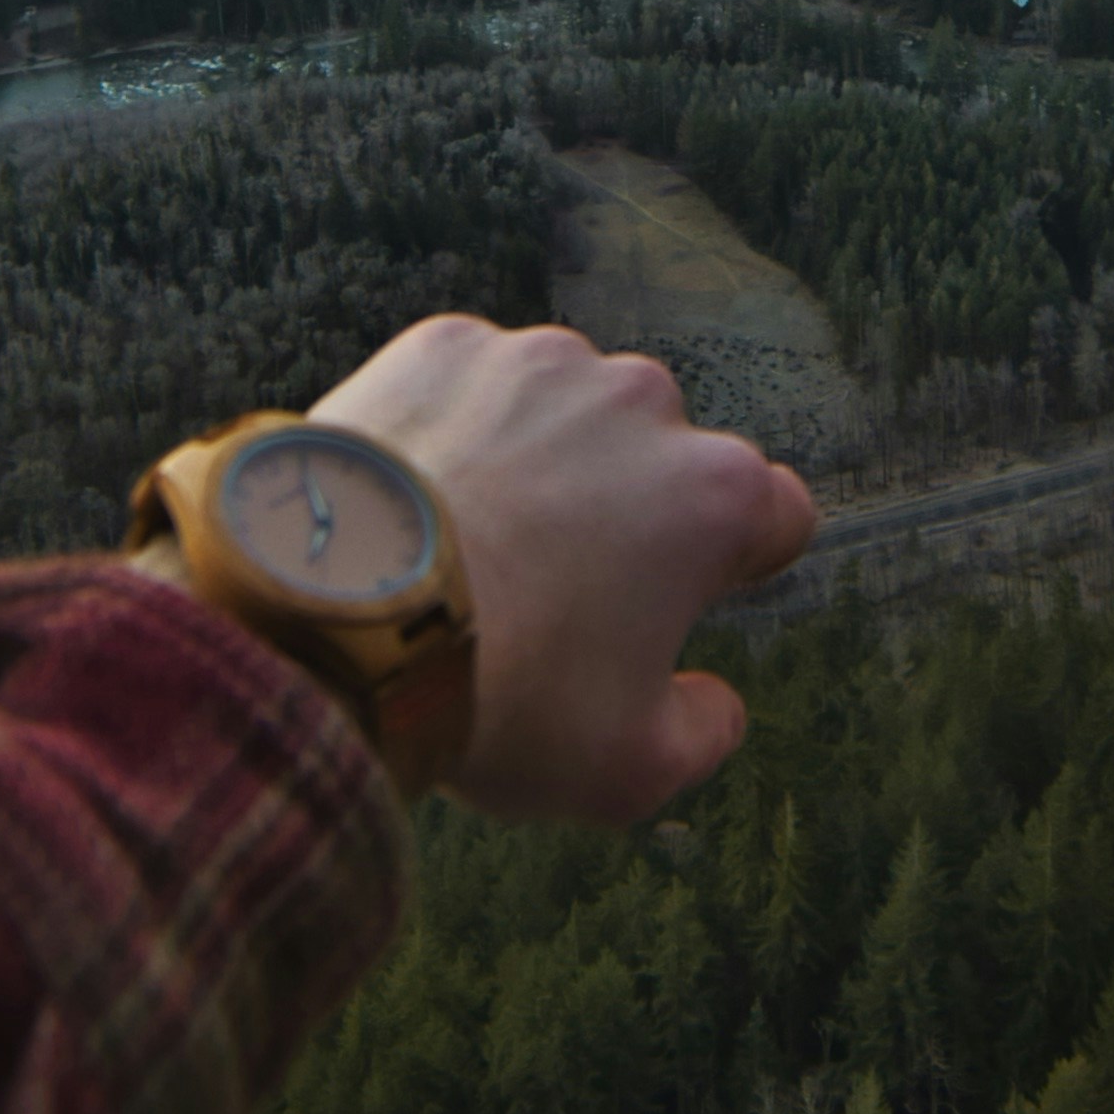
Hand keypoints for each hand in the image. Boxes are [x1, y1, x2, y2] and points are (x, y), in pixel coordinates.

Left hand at [303, 315, 815, 824]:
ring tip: (473, 543)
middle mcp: (642, 403)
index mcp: (711, 496)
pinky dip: (457, 426)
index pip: (777, 512)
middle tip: (558, 588)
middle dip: (630, 508)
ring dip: (544, 459)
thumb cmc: (501, 694)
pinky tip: (416, 499)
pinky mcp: (445, 345)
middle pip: (664, 455)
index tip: (683, 598)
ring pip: (567, 409)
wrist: (336, 614)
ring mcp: (540, 362)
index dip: (738, 561)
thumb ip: (704, 732)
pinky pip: (474, 384)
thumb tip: (717, 707)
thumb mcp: (628, 768)